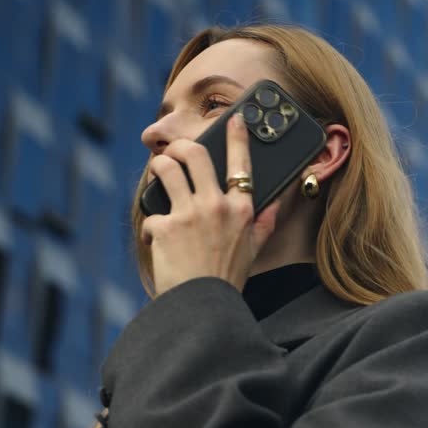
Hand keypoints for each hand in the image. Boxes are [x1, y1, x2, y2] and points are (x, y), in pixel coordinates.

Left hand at [142, 111, 281, 296]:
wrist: (204, 308)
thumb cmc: (227, 280)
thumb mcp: (254, 251)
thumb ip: (265, 223)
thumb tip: (276, 203)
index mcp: (241, 209)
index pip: (242, 164)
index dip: (237, 136)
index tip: (235, 119)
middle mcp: (217, 206)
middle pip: (195, 154)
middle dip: (181, 147)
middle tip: (175, 153)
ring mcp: (190, 214)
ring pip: (167, 169)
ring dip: (158, 170)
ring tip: (158, 178)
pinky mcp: (167, 227)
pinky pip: (152, 214)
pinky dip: (151, 229)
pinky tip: (156, 244)